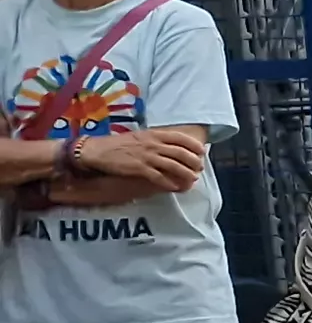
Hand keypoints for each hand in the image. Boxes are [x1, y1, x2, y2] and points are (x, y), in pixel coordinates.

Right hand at [76, 127, 207, 188]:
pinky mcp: (140, 169)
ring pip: (174, 166)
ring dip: (186, 173)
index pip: (181, 138)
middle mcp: (153, 145)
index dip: (194, 146)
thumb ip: (155, 139)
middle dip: (194, 162)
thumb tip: (171, 145)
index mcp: (154, 135)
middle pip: (181, 153)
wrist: (98, 150)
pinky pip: (159, 177)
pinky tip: (175, 187)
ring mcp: (147, 157)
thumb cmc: (119, 143)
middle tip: (199, 168)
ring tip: (192, 179)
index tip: (202, 152)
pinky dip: (169, 183)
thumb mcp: (140, 136)